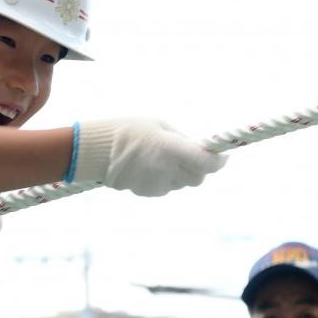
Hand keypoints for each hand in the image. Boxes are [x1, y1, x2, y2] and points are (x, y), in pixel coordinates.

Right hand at [72, 118, 227, 195]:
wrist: (96, 150)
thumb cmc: (128, 130)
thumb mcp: (157, 125)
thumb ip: (179, 139)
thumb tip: (195, 149)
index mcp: (172, 149)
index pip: (207, 163)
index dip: (218, 161)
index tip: (221, 156)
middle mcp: (167, 169)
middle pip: (198, 177)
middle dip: (199, 168)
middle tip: (189, 156)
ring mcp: (157, 183)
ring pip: (181, 183)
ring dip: (179, 173)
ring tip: (161, 159)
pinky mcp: (147, 192)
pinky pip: (165, 187)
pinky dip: (164, 179)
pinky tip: (149, 167)